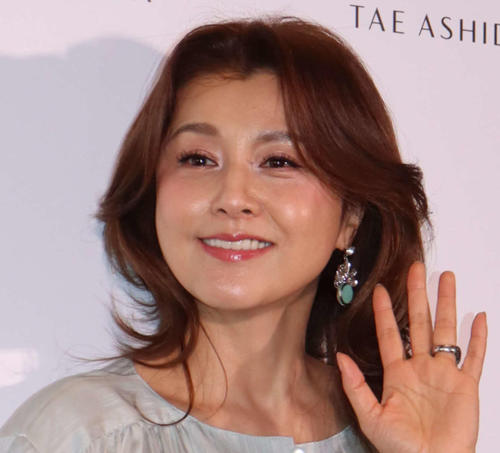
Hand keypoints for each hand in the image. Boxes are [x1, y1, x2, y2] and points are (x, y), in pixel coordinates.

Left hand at [337, 262, 486, 452]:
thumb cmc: (400, 447)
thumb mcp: (371, 416)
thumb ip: (355, 386)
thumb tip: (340, 357)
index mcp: (398, 373)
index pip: (389, 334)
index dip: (384, 311)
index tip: (380, 289)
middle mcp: (421, 367)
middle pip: (419, 322)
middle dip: (417, 295)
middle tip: (416, 268)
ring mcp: (444, 374)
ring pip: (446, 331)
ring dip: (447, 304)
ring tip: (446, 278)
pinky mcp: (466, 387)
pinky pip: (474, 358)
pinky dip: (478, 339)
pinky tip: (479, 318)